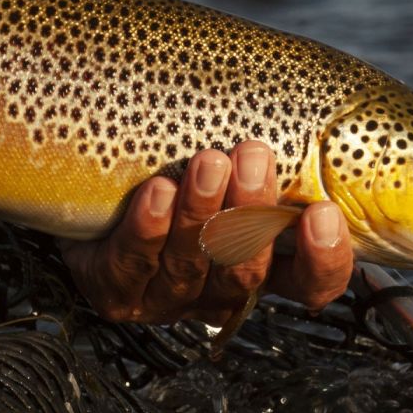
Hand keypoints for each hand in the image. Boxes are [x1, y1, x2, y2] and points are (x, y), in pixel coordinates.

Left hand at [59, 140, 353, 323]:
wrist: (88, 156)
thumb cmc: (178, 142)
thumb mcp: (235, 138)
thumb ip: (284, 141)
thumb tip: (321, 118)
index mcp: (262, 259)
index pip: (310, 281)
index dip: (323, 258)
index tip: (324, 213)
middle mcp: (217, 286)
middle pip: (246, 273)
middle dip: (251, 212)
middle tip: (253, 156)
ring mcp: (165, 294)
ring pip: (189, 269)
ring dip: (200, 214)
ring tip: (207, 161)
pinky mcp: (114, 289)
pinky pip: (131, 270)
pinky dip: (148, 231)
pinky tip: (157, 193)